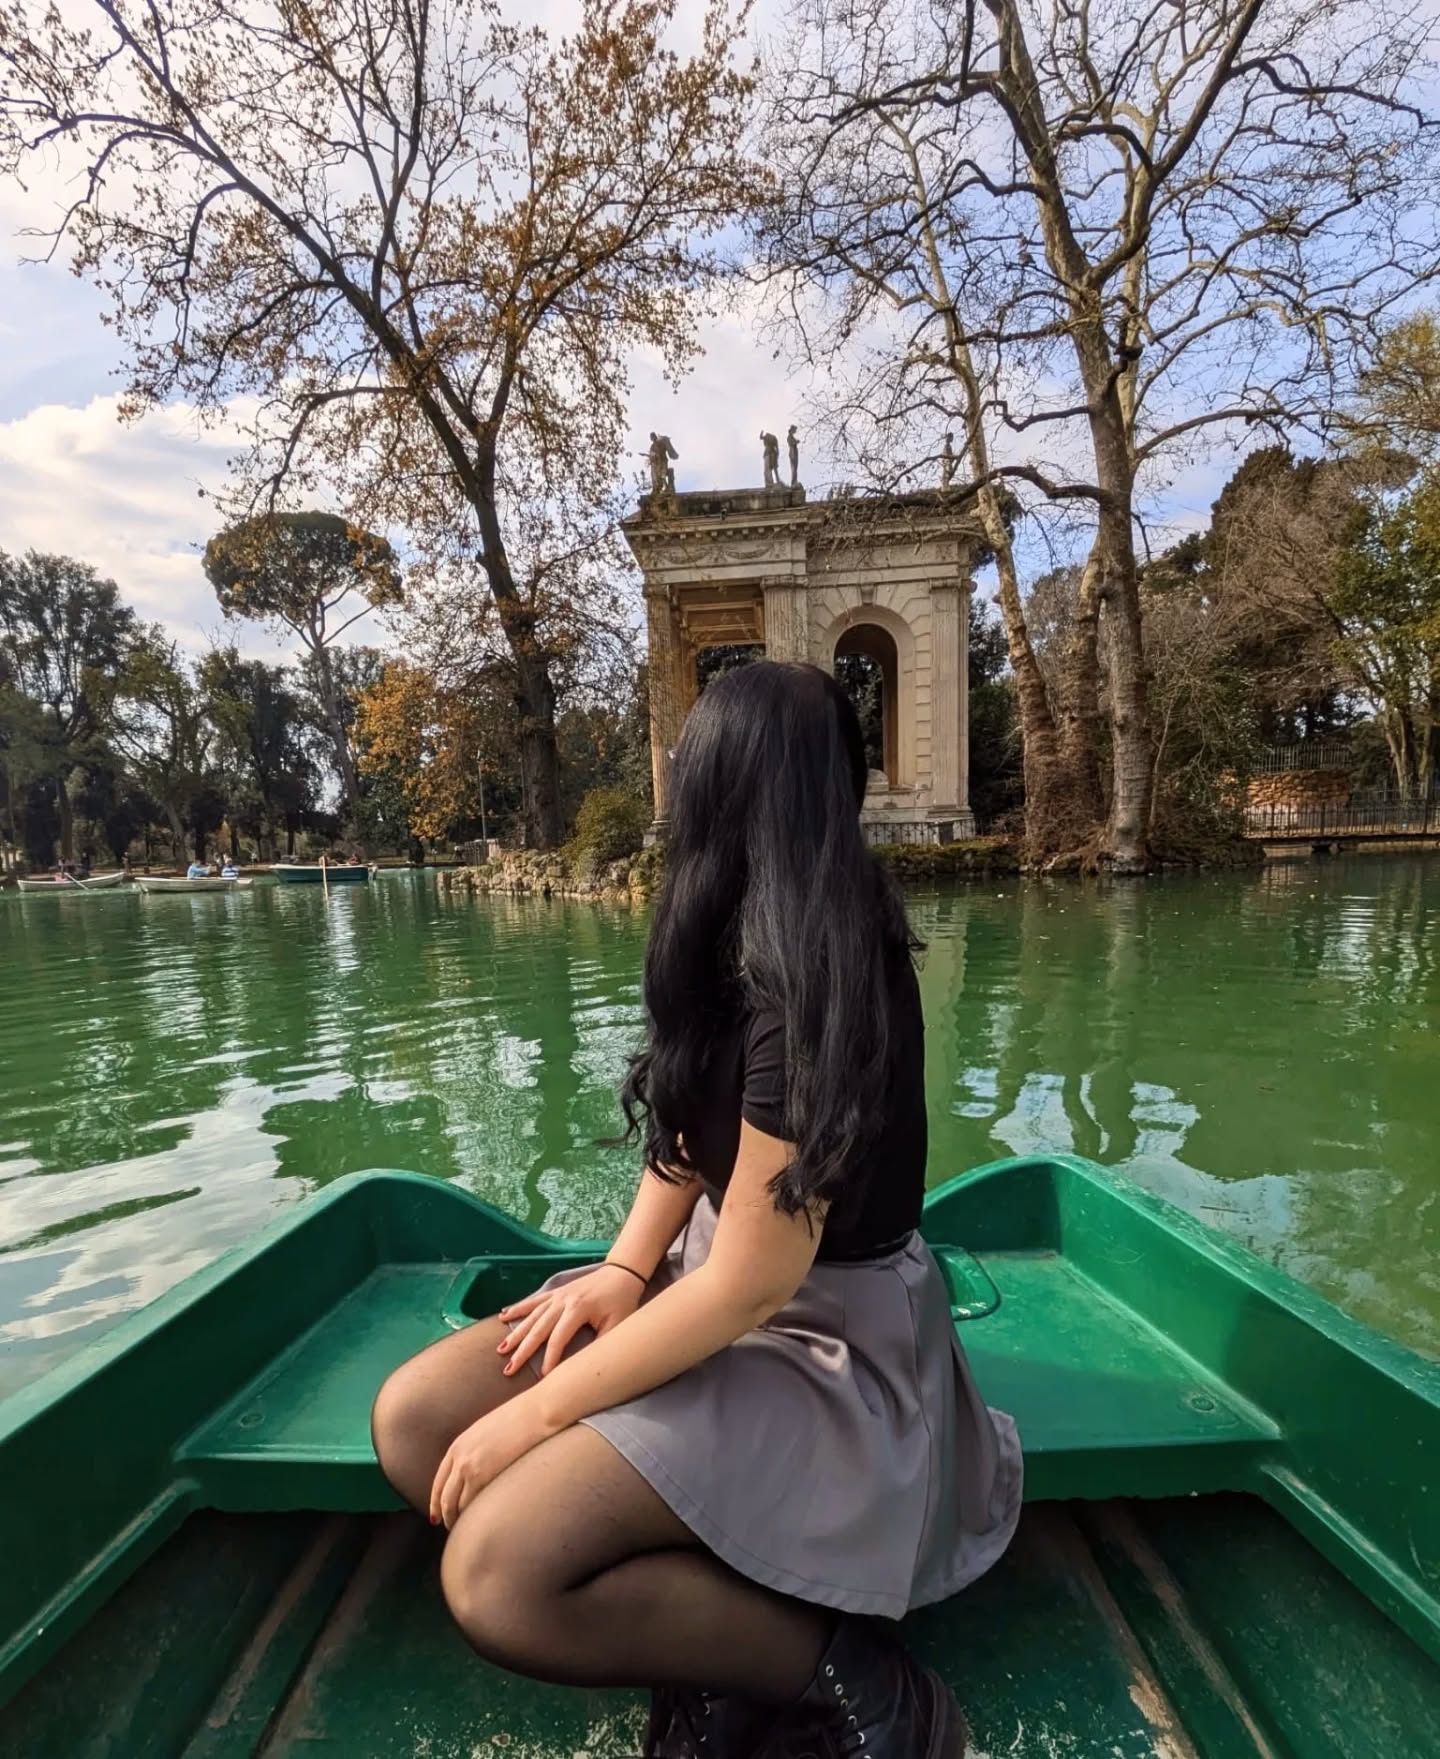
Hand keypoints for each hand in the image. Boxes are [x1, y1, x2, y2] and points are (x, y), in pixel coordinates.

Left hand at [430, 1400, 550, 1528]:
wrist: (534, 1412)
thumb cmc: (521, 1420)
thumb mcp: (489, 1432)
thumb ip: (478, 1451)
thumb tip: (482, 1468)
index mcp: (459, 1445)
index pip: (439, 1480)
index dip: (435, 1501)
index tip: (436, 1516)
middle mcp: (459, 1456)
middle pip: (443, 1496)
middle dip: (444, 1515)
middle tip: (450, 1528)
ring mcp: (468, 1466)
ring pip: (453, 1504)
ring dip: (456, 1519)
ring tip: (464, 1530)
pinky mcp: (481, 1474)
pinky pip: (469, 1503)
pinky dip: (469, 1516)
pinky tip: (476, 1523)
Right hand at [498, 1262, 646, 1378]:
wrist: (622, 1273)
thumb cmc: (622, 1300)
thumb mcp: (618, 1323)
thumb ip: (601, 1343)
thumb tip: (586, 1366)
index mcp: (578, 1309)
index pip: (559, 1338)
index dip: (550, 1358)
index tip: (542, 1376)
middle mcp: (563, 1301)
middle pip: (539, 1328)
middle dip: (523, 1350)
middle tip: (508, 1369)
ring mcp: (557, 1295)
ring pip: (532, 1316)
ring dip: (516, 1333)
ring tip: (501, 1349)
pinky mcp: (556, 1291)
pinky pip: (534, 1301)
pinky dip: (518, 1308)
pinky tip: (503, 1316)